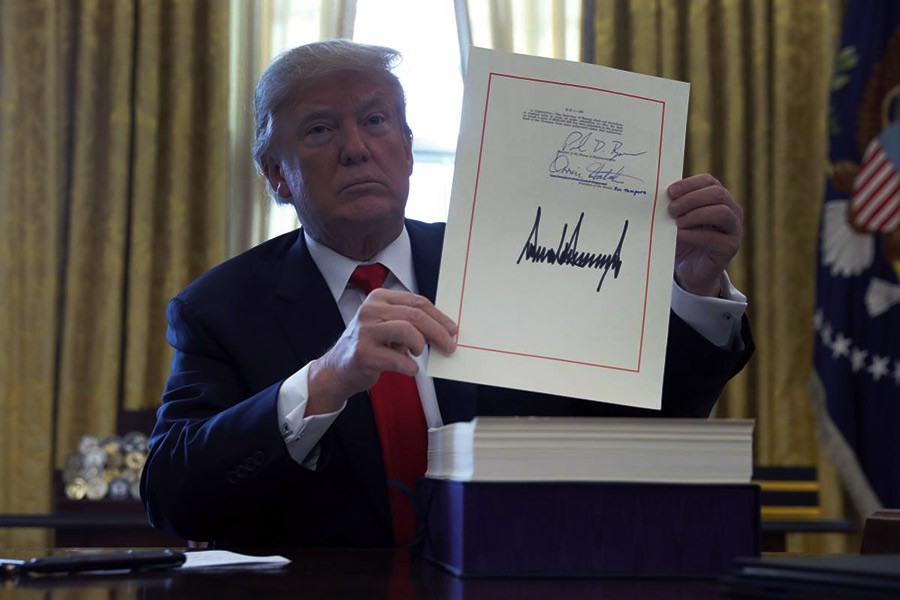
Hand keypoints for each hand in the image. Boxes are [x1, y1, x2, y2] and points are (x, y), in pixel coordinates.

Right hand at [306, 289, 456, 413]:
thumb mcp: (387, 325)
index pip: (417, 302)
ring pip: (407, 331)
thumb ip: (410, 322)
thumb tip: (444, 329)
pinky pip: (398, 359)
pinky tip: (409, 368)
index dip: (439, 317)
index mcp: (379, 298)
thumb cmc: (369, 345)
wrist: (339, 368)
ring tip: (419, 353)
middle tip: (449, 345)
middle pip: (415, 315)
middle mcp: (370, 311)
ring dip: (421, 345)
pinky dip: (410, 366)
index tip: (452, 329)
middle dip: (438, 332)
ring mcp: (365, 331)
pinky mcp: (363, 353)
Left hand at [667, 174, 742, 296]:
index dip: (690, 184)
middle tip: (671, 209)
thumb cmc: (684, 240)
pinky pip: (714, 237)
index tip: (670, 192)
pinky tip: (680, 235)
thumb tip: (662, 195)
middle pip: (717, 194)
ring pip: (721, 212)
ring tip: (677, 223)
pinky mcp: (730, 248)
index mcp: (720, 199)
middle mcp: (732, 211)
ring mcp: (734, 229)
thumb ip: (676, 206)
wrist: (690, 270)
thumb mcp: (679, 219)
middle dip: (691, 199)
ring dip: (696, 215)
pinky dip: (694, 234)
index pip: (710, 182)